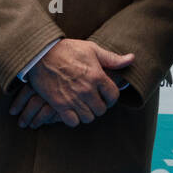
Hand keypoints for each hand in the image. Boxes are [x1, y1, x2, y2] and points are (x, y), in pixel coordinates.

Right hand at [17, 39, 133, 127]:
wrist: (40, 54)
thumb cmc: (68, 50)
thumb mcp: (92, 50)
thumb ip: (112, 58)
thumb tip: (132, 59)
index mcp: (97, 76)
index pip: (113, 96)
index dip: (112, 98)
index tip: (106, 96)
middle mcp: (87, 90)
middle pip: (101, 110)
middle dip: (99, 106)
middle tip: (94, 101)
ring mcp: (73, 98)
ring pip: (88, 118)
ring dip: (87, 114)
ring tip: (84, 106)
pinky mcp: (59, 104)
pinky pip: (72, 122)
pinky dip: (73, 119)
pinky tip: (72, 111)